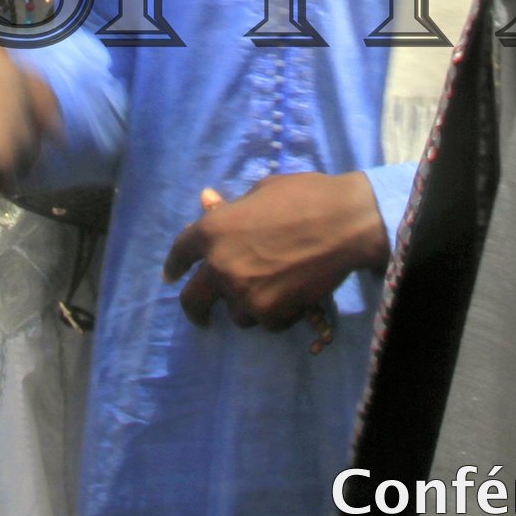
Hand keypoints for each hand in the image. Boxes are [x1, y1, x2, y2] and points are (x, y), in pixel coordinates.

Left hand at [163, 172, 390, 331]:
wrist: (343, 223)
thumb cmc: (304, 197)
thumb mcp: (260, 193)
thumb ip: (230, 210)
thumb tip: (208, 204)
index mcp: (212, 231)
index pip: (180, 254)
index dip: (174, 266)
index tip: (172, 277)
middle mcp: (219, 266)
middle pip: (192, 299)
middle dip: (195, 310)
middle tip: (202, 317)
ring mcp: (243, 294)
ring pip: (235, 314)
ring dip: (247, 306)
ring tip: (273, 290)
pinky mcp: (270, 315)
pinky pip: (266, 322)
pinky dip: (277, 313)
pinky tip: (293, 295)